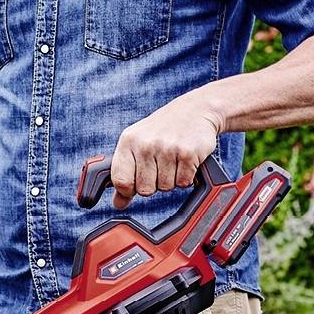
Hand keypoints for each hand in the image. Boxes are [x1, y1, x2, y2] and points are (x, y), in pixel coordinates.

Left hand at [110, 93, 222, 207]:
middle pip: (145, 190)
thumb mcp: (136, 145)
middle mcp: (146, 144)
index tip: (135, 185)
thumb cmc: (161, 130)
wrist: (194, 110)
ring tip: (172, 160)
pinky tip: (184, 161)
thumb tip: (118, 203)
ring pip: (165, 187)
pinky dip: (185, 177)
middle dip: (153, 184)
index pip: (120, 181)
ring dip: (171, 180)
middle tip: (159, 167)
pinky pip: (183, 183)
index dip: (127, 190)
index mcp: (128, 142)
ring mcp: (168, 148)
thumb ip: (125, 173)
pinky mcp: (189, 154)